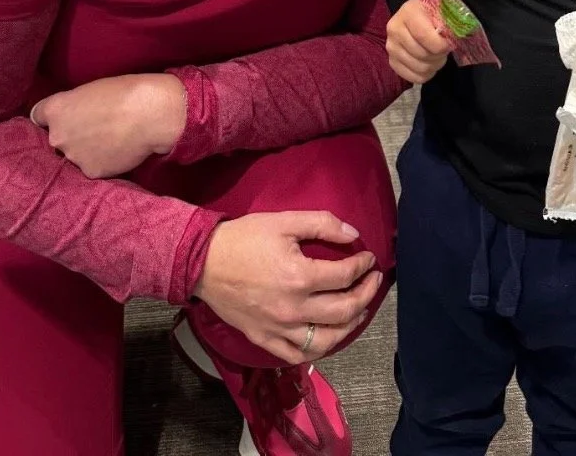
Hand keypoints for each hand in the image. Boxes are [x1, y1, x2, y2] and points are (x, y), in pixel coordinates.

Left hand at [30, 73, 186, 177]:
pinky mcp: (91, 172)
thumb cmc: (127, 92)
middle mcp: (57, 136)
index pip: (38, 116)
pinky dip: (103, 162)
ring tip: (112, 141)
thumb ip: (75, 106)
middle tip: (96, 128)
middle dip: (72, 135)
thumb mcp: (92, 90)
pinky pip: (93, 167)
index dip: (52, 117)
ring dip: (87, 150)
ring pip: (75, 155)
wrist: (153, 114)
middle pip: (57, 138)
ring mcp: (73, 157)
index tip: (64, 117)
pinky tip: (119, 151)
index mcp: (56, 110)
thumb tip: (76, 117)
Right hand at [195, 211, 382, 364]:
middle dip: (366, 294)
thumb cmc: (244, 239)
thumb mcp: (285, 221)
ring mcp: (279, 329)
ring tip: (359, 311)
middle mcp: (293, 309)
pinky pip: (297, 355)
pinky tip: (328, 337)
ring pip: (326, 340)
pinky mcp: (264, 340)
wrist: (202, 262)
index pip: (345, 275)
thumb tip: (353, 234)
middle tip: (373, 281)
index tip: (368, 258)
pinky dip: (318, 349)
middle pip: (344, 310)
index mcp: (300, 277)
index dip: (363, 265)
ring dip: (350, 326)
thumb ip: (322, 224)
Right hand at [386, 0, 450, 83]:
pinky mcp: (392, 61)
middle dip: (439, 55)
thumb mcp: (443, 12)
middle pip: (422, 54)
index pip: (424, 36)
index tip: (449, 44)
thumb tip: (451, 41)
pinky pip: (413, 77)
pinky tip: (429, 64)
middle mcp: (394, 29)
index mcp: (408, 12)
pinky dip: (426, 74)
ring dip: (434, 65)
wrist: (421, 16)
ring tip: (437, 55)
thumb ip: (449, 24)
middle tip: (444, 50)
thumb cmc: (434, 14)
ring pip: (419, 68)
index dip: (441, 45)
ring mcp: (391, 46)